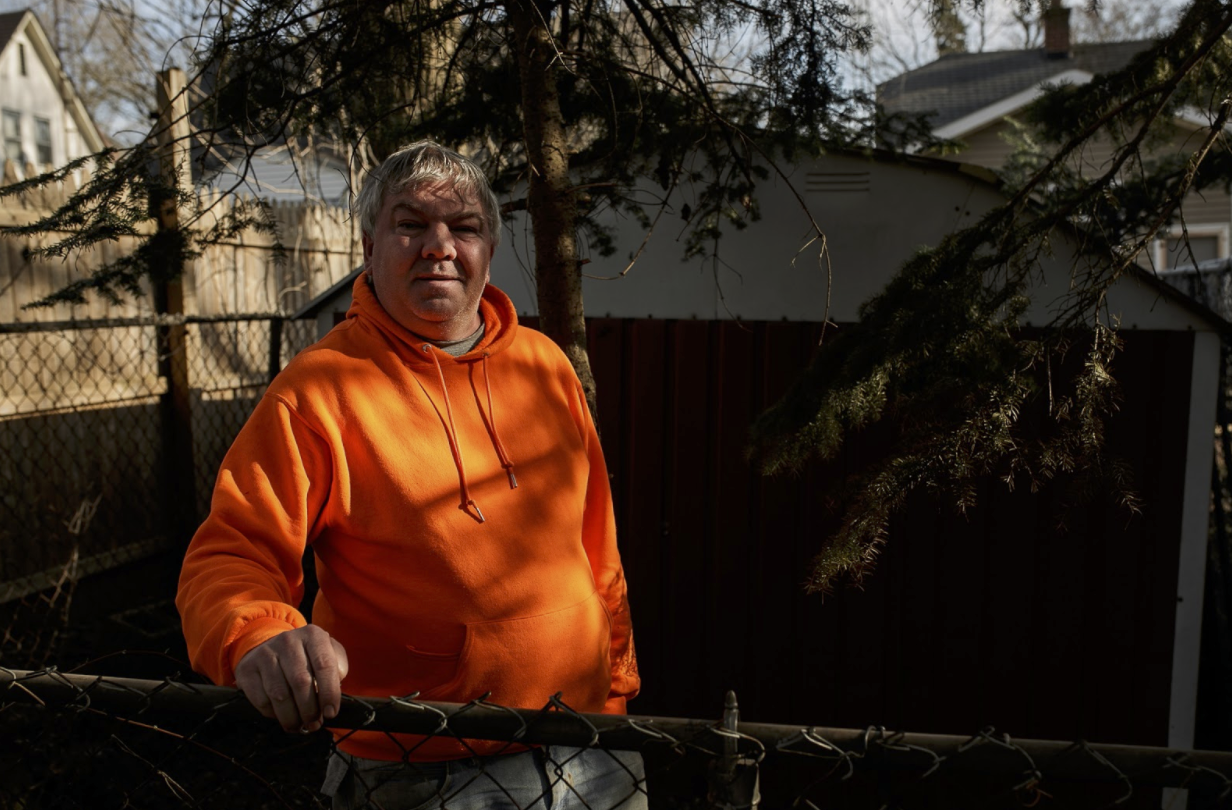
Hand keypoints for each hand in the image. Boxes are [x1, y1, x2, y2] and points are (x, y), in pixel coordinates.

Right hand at [234, 625, 348, 732]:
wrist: (270, 647)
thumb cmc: (306, 657)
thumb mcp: (328, 653)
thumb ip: (337, 668)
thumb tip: (334, 691)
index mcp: (313, 635)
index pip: (325, 665)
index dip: (329, 693)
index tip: (331, 713)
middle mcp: (288, 641)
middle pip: (301, 682)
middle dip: (310, 710)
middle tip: (314, 724)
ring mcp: (265, 654)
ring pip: (280, 694)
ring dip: (292, 717)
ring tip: (299, 725)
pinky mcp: (247, 669)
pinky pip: (262, 700)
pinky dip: (273, 714)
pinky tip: (281, 715)